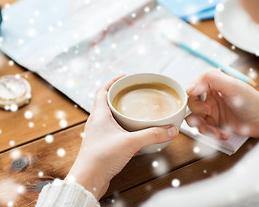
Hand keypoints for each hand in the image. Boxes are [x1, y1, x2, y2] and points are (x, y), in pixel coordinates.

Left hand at [65, 76, 178, 198]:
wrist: (88, 181)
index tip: (125, 77)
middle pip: (107, 103)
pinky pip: (115, 132)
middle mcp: (97, 122)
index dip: (113, 81)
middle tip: (134, 94)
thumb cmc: (101, 158)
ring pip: (111, 118)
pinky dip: (125, 130)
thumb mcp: (130, 142)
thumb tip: (171, 129)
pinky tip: (137, 136)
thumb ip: (152, 135)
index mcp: (99, 115)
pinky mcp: (103, 146)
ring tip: (138, 113)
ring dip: (123, 114)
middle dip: (121, 97)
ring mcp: (99, 135)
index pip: (102, 90)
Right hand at [186, 68, 258, 139]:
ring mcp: (212, 110)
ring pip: (195, 119)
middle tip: (207, 115)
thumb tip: (188, 87)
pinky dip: (211, 134)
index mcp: (211, 82)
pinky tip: (222, 134)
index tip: (201, 106)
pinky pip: (204, 129)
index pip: (191, 89)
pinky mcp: (215, 123)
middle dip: (196, 114)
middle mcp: (209, 95)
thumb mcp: (231, 85)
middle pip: (190, 105)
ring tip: (212, 131)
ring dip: (201, 127)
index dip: (192, 99)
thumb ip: (209, 80)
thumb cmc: (252, 100)